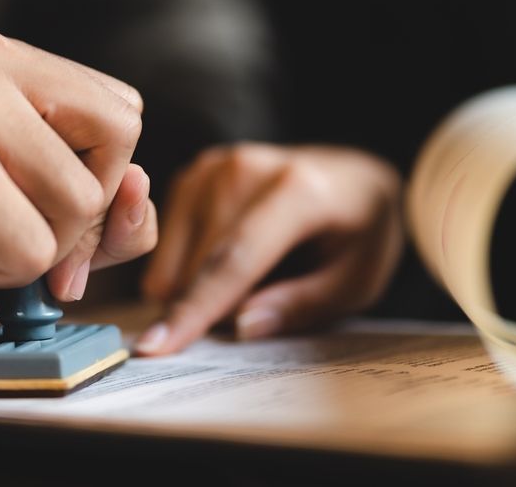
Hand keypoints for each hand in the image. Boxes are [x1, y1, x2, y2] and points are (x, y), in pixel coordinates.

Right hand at [0, 21, 156, 351]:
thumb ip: (100, 205)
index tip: (37, 205)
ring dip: (30, 247)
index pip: (121, 109)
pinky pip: (36, 248)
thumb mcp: (22, 209)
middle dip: (77, 207)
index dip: (99, 175)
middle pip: (123, 135)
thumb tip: (143, 193)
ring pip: (84, 200)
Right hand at [134, 143, 404, 355]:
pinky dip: (188, 268)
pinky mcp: (193, 173)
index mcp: (299, 192)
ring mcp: (214, 167)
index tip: (155, 348)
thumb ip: (303, 304)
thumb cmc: (359, 234)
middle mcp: (246, 169)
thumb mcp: (358, 281)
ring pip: (175, 262)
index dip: (196, 308)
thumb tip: (240, 327)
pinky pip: (164, 247)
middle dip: (218, 308)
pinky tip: (228, 256)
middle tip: (268, 299)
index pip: (236, 259)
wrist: (352, 177)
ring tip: (257, 272)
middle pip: (200, 266)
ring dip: (201, 289)